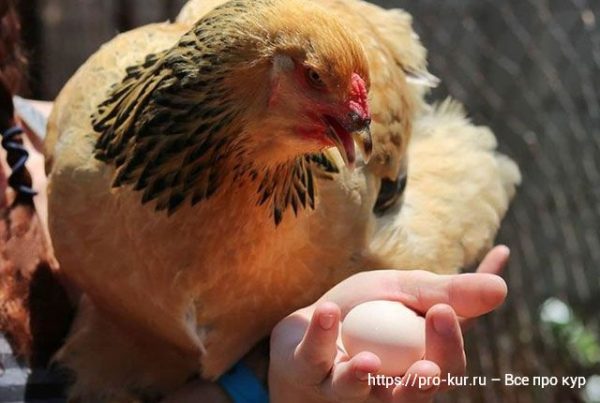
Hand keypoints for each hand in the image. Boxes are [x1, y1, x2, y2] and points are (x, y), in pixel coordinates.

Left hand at [268, 245, 509, 402]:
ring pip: (357, 393)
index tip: (442, 310)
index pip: (446, 365)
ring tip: (368, 362)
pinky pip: (313, 360)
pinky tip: (326, 312)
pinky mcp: (307, 372)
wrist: (310, 320)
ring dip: (361, 378)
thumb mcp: (405, 291)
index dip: (449, 344)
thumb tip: (502, 285)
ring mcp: (343, 385)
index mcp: (416, 364)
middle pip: (412, 393)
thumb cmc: (366, 311)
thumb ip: (447, 291)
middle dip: (421, 379)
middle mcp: (384, 386)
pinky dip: (319, 335)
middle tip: (429, 348)